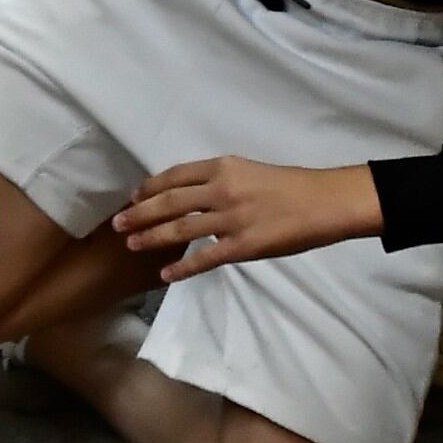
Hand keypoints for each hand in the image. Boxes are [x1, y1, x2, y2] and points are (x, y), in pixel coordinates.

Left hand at [112, 158, 383, 282]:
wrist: (324, 202)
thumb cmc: (292, 186)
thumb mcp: (251, 172)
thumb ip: (223, 182)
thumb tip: (196, 198)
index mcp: (224, 167)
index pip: (176, 176)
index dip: (150, 187)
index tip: (133, 196)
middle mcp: (222, 190)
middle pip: (170, 202)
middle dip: (139, 213)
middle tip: (117, 223)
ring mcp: (231, 219)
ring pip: (180, 229)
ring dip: (151, 238)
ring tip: (131, 245)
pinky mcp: (242, 246)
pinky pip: (205, 258)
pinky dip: (182, 268)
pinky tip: (166, 275)